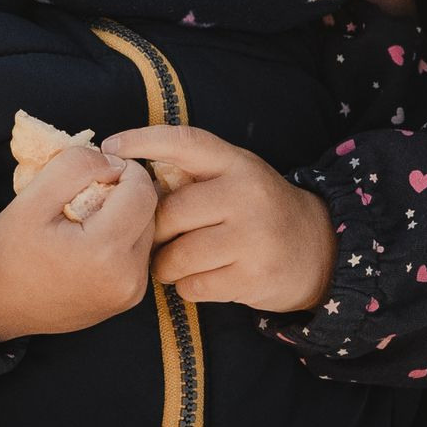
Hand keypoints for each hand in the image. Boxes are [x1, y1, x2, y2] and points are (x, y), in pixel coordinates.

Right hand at [0, 144, 157, 343]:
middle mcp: (127, 277)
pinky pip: (140, 251)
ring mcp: (131, 292)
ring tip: (85, 219)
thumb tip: (114, 162)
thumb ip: (75, 168)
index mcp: (104, 252)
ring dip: (125, 213)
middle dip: (124, 191)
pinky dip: (123, 236)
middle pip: (150, 208)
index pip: (141, 188)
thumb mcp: (31, 200)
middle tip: (84, 195)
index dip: (120, 168)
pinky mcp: (130, 299)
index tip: (90, 172)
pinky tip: (91, 239)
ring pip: (149, 228)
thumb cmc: (9, 253)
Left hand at [104, 125, 335, 315]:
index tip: (111, 147)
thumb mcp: (236, 176)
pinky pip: (193, 285)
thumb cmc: (258, 210)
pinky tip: (202, 278)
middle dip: (153, 232)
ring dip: (166, 265)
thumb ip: (194, 174)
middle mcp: (246, 195)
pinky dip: (188, 286)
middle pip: (169, 213)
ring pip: (177, 255)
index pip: (184, 142)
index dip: (143, 140)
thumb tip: (129, 183)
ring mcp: (252, 237)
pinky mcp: (253, 277)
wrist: (316, 249)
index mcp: (237, 163)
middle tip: (157, 239)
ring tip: (176, 262)